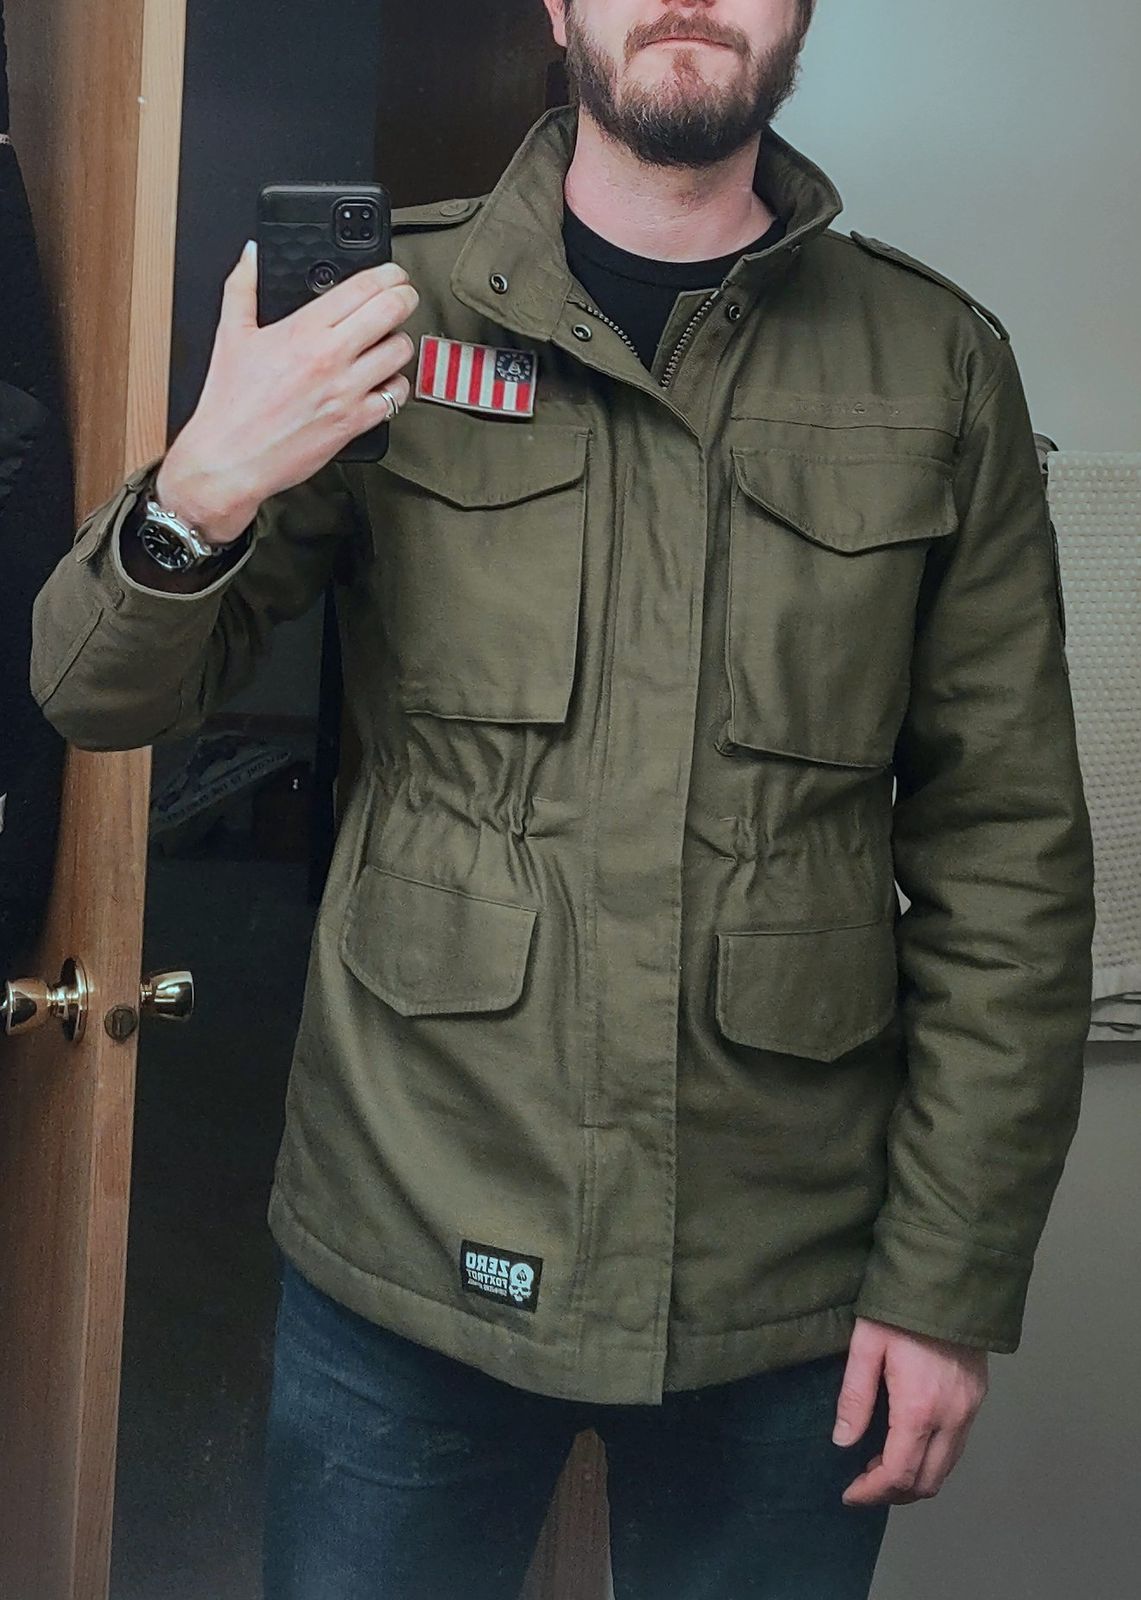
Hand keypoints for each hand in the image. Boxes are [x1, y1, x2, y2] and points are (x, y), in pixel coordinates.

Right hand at [155, 242, 418, 542]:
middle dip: (405, 297)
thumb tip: (251, 254)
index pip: (363, 287)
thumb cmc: (229, 404)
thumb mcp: (230, 335)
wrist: (229, 459)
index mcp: (303, 330)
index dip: (388, 274)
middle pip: (392, 311)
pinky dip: (396, 385)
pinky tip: (383, 381)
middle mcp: (330, 357)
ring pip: (400, 352)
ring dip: (399, 342)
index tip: (393, 274)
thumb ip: (242, 287)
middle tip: (404, 297)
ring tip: (388, 341)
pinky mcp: (354, 422)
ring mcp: (346, 391)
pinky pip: (396, 396)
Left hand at [833, 1317, 988, 1504]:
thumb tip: (843, 1442)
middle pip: (927, 1482)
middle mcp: (952, 1416)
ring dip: (914, 1478)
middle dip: (893, 1493)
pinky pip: (957, 1445)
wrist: (948, 1277)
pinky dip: (933, 1457)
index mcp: (919, 1407)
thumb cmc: (901, 1306)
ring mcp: (970, 1408)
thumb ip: (854, 1396)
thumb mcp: (866, 1344)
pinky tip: (908, 1441)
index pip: (898, 1473)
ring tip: (880, 1464)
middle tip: (863, 1483)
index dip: (871, 1492)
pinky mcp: (978, 1396)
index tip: (849, 1493)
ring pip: (946, 1468)